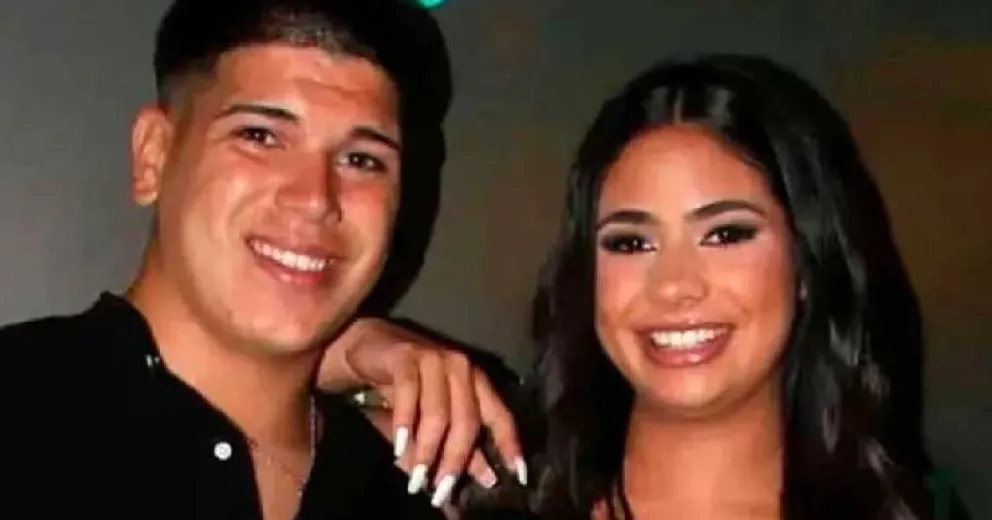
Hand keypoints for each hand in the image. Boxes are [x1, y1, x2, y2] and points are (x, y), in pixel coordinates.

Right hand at [317, 317, 526, 507]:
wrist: (372, 347)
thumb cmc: (408, 384)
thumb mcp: (436, 417)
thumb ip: (462, 446)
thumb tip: (486, 478)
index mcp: (477, 382)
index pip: (500, 416)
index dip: (510, 445)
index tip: (518, 474)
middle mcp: (462, 368)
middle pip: (468, 420)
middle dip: (455, 460)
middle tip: (441, 490)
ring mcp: (436, 359)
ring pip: (439, 412)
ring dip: (428, 449)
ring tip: (418, 477)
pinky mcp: (407, 356)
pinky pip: (409, 393)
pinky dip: (405, 423)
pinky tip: (399, 447)